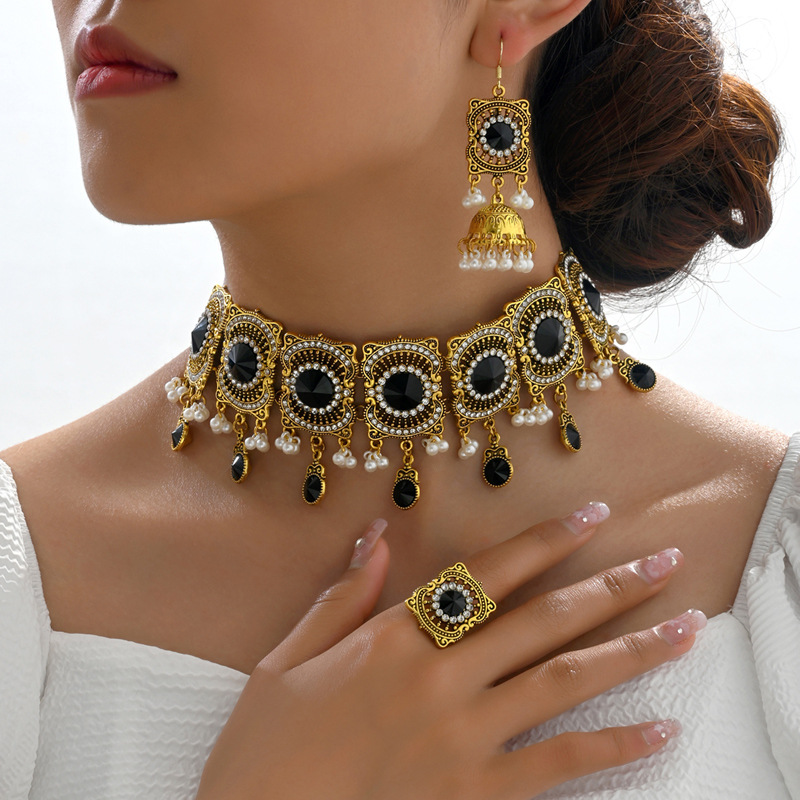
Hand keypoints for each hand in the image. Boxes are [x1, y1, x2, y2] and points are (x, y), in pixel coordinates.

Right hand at [195, 504, 699, 799]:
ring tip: (685, 628)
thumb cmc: (268, 747)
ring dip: (631, 651)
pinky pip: (558, 764)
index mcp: (394, 637)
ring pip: (565, 681)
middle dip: (611, 586)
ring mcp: (463, 735)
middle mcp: (439, 677)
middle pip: (544, 620)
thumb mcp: (287, 658)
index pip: (488, 575)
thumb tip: (375, 533)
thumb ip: (342, 595)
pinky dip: (614, 746)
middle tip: (666, 562)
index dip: (545, 541)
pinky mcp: (474, 792)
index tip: (593, 516)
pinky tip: (658, 729)